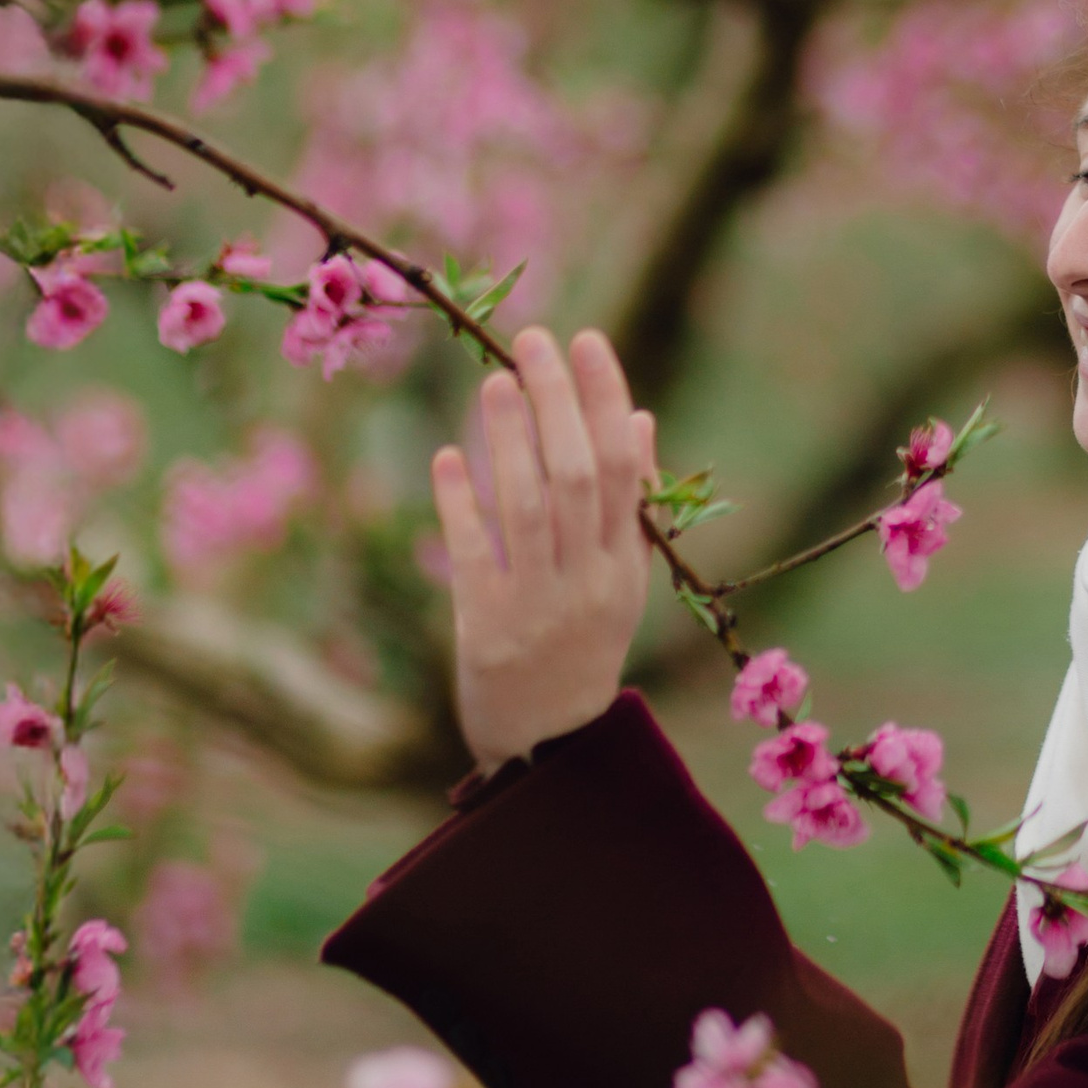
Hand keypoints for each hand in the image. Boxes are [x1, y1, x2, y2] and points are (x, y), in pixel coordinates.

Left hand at [431, 327, 656, 772]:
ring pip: (527, 508)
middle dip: (556, 402)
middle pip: (575, 476)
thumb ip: (630, 504)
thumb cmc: (585, 645)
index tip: (588, 341)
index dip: (605, 400)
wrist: (548, 746)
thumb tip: (639, 418)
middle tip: (533, 340)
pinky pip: (474, 555)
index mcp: (623, 564)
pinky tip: (448, 457)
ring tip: (493, 381)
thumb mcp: (622, 580)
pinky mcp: (485, 628)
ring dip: (510, 440)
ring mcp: (535, 605)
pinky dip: (460, 504)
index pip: (620, 467)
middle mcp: (586, 581)